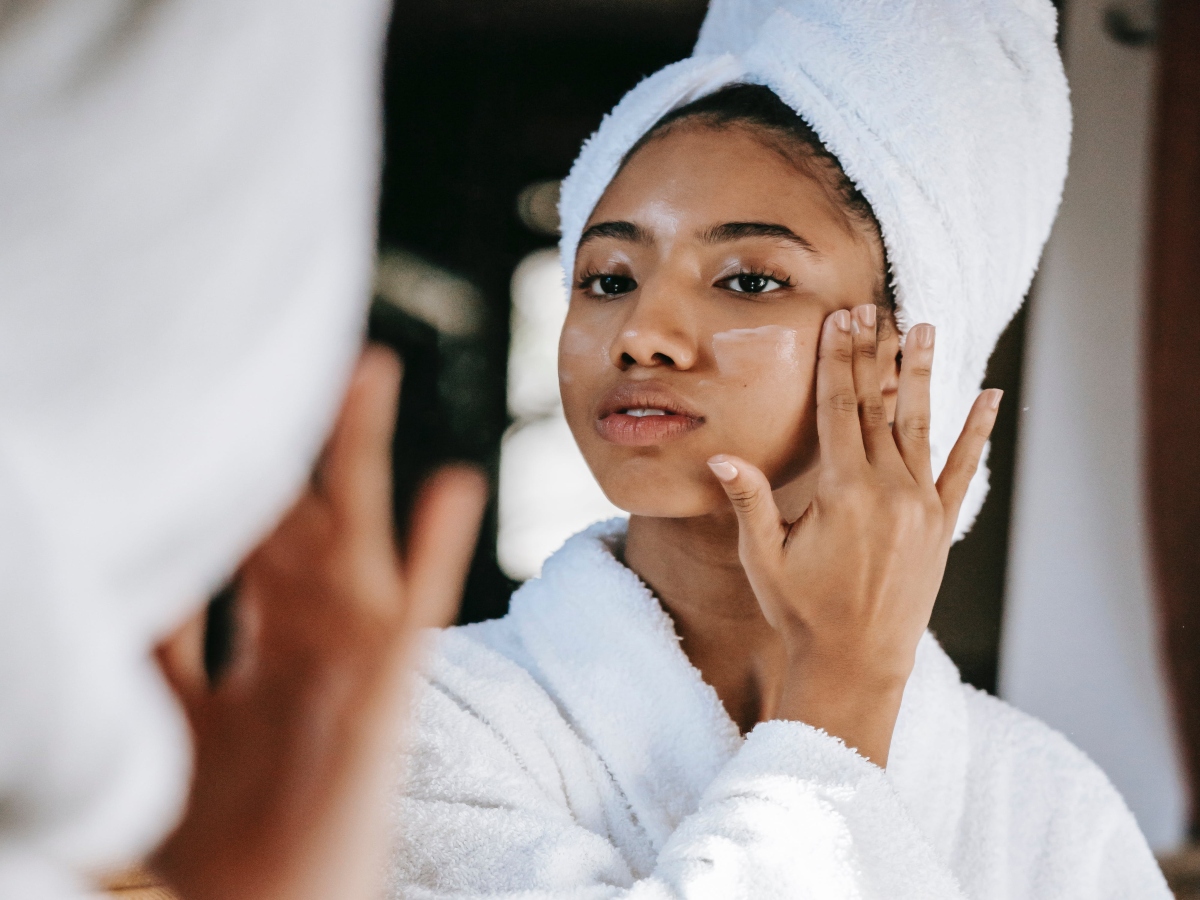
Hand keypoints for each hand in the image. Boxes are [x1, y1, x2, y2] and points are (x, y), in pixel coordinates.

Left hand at [152, 345, 486, 899]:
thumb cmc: (219, 849)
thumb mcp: (172, 733)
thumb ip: (155, 653)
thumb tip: (120, 570)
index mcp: (252, 658)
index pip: (233, 547)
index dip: (220, 483)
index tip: (204, 412)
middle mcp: (301, 648)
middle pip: (290, 523)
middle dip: (286, 442)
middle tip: (278, 357)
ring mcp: (347, 668)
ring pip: (352, 541)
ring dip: (360, 457)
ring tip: (364, 371)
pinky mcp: (386, 699)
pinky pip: (415, 614)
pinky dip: (436, 550)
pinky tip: (454, 484)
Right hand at [707, 304, 999, 765]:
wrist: (857, 664)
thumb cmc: (801, 612)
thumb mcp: (763, 558)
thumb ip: (749, 502)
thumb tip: (722, 456)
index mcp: (843, 491)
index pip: (840, 408)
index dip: (839, 360)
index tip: (842, 320)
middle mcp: (889, 489)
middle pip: (879, 404)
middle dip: (873, 353)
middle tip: (873, 308)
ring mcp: (921, 505)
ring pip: (921, 424)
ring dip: (922, 373)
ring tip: (926, 327)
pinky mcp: (941, 525)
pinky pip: (961, 468)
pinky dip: (976, 432)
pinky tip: (991, 396)